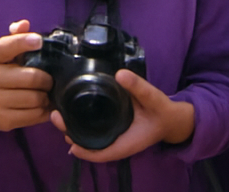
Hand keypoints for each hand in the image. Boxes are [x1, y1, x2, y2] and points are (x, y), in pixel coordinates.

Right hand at [0, 20, 53, 134]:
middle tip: (50, 80)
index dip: (24, 42)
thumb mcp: (4, 54)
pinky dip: (44, 111)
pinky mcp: (3, 120)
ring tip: (45, 93)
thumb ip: (16, 38)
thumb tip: (24, 24)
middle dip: (47, 80)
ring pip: (35, 99)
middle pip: (31, 78)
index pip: (7, 46)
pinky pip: (34, 116)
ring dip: (46, 97)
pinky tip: (42, 106)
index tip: (39, 41)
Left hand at [54, 69, 194, 163]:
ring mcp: (115, 137)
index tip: (67, 140)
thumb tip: (120, 74)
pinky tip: (73, 116)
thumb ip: (138, 87)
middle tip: (56, 116)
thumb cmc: (162, 111)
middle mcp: (118, 143)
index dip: (83, 151)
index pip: (101, 153)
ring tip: (59, 115)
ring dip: (75, 131)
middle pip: (90, 146)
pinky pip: (96, 133)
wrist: (172, 118)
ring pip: (91, 140)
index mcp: (126, 142)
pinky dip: (83, 127)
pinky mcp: (115, 130)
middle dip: (71, 135)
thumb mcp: (153, 98)